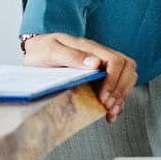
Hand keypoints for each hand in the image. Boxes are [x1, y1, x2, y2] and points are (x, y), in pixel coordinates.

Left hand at [22, 33, 137, 122]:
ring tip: (110, 111)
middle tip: (108, 105)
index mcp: (88, 47)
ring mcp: (100, 66)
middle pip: (127, 68)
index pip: (115, 61)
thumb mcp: (51, 50)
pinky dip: (118, 100)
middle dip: (121, 90)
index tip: (104, 97)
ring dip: (122, 96)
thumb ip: (71, 55)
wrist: (33, 50)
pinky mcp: (98, 77)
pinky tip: (110, 112)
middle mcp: (98, 55)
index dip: (114, 81)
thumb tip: (95, 63)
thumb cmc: (41, 49)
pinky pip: (117, 86)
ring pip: (127, 77)